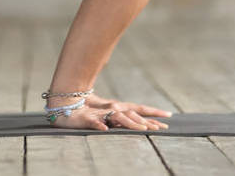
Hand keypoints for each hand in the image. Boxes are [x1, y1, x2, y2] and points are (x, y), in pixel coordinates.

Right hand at [47, 95, 171, 130]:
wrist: (65, 105)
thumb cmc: (87, 110)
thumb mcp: (106, 113)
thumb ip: (120, 117)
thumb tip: (136, 122)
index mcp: (118, 107)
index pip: (139, 108)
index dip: (153, 112)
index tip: (169, 115)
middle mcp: (112, 108)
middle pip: (133, 115)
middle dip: (148, 122)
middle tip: (162, 129)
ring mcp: (101, 114)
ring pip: (118, 118)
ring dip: (130, 124)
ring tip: (142, 130)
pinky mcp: (87, 119)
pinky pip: (94, 123)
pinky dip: (99, 125)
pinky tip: (104, 129)